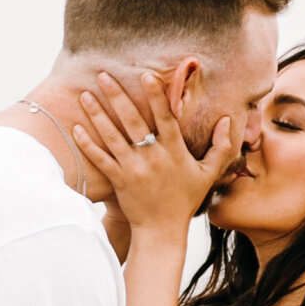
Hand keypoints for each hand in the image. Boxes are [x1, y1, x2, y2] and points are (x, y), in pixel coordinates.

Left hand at [70, 69, 234, 238]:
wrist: (162, 231)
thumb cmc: (185, 199)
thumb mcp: (208, 174)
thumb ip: (220, 146)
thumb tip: (228, 120)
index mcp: (175, 151)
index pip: (165, 117)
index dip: (156, 96)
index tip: (146, 75)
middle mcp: (153, 157)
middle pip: (132, 121)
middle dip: (117, 96)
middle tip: (103, 74)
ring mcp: (133, 169)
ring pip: (112, 137)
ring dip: (97, 114)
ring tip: (84, 94)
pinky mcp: (118, 181)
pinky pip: (100, 159)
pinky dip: (87, 144)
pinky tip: (76, 127)